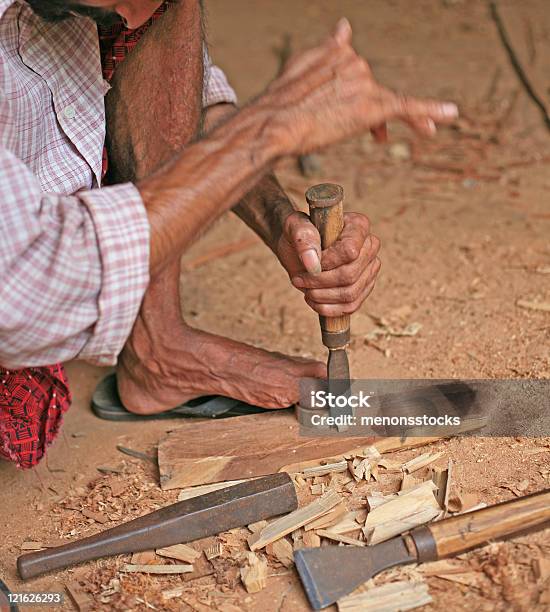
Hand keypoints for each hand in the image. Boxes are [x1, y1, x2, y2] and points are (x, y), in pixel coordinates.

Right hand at [264, 18, 457, 153]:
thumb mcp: (299, 67)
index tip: (354, 111)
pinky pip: (408, 106)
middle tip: (378, 136)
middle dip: (370, 114)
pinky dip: (430, 109)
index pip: (358, 73)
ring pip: (391, 101)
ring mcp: (364, 83)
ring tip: (409, 132)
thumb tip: (345, 25)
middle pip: (373, 91)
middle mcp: (355, 62)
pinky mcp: (373, 105)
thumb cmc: (279, 103)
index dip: (356, 94)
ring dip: (395, 119)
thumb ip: (326, 49)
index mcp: (338, 53)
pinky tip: (452, 113)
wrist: (275, 123)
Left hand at [276, 211, 380, 315]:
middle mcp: (370, 246)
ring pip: (350, 294)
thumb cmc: (297, 233)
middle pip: (350, 276)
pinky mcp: (364, 288)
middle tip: (298, 279)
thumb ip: (303, 237)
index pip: (350, 252)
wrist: (296, 248)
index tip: (308, 262)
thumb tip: (313, 263)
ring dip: (322, 296)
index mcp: (358, 225)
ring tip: (305, 289)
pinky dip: (328, 308)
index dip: (326, 263)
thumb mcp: (293, 227)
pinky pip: (351, 306)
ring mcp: (370, 269)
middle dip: (319, 282)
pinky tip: (313, 300)